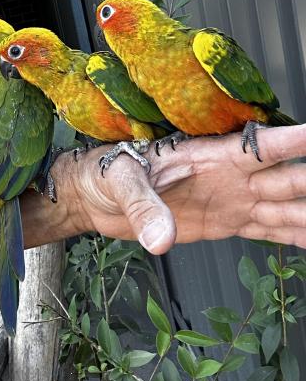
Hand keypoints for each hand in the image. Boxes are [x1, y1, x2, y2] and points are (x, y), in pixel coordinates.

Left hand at [57, 124, 305, 254]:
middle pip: (291, 178)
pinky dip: (297, 236)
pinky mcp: (226, 223)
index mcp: (210, 156)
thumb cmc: (106, 173)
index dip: (298, 142)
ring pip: (288, 207)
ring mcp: (233, 200)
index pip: (265, 147)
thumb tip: (162, 238)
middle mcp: (231, 177)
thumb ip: (145, 206)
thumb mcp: (122, 180)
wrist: (94, 196)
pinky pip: (270, 230)